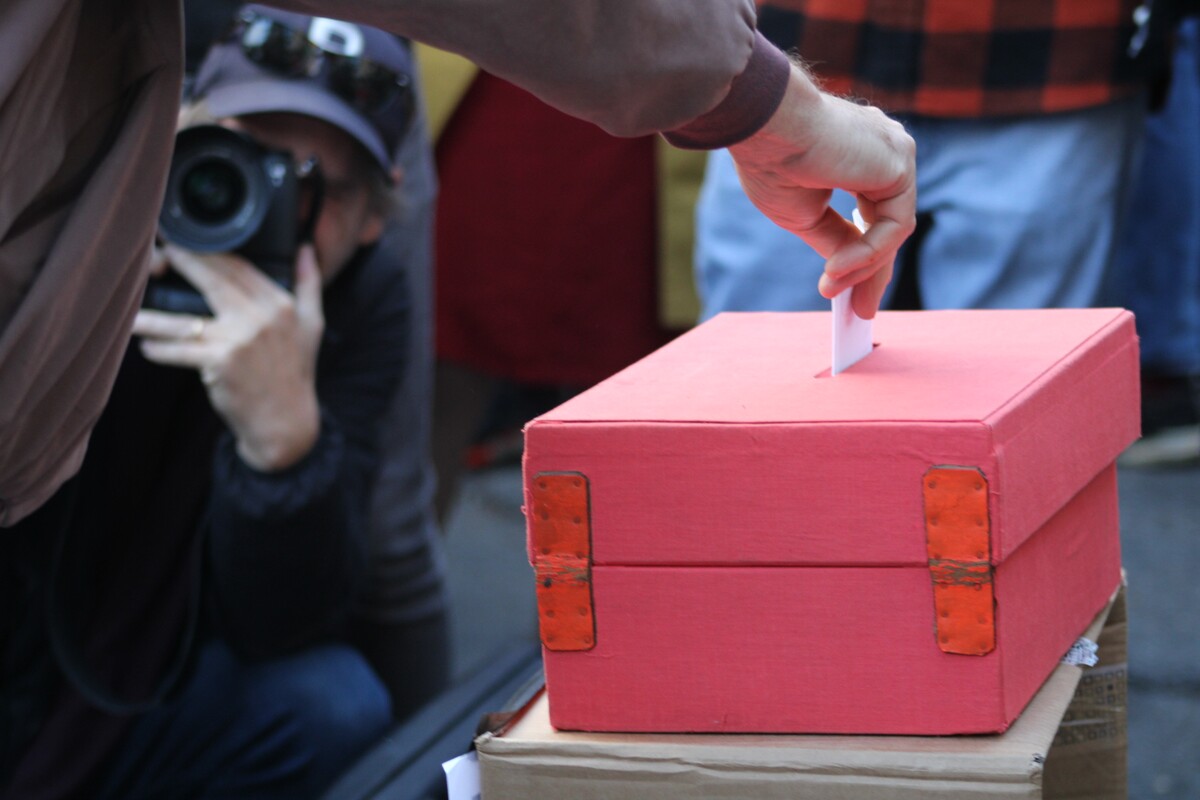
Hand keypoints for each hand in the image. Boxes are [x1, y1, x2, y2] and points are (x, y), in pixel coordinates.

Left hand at [133, 244, 324, 470]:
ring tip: (130, 310)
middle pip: (210, 280)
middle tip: (153, 256)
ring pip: (184, 320)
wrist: (286, 422)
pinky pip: (180, 350)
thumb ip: (309, 284)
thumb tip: (304, 249)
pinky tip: (146, 346)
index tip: (184, 244)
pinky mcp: (221, 363)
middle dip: (178, 263)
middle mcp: (261, 317)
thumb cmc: (295, 372)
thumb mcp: (311, 325)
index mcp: (280, 304)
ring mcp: (240, 339)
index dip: (208, 252)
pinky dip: (160, 349)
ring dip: (152, 315)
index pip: (238, 267)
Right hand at [728, 63, 915, 318]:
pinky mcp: (900, 164)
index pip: (872, 215)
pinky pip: (894, 228)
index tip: (848, 294)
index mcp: (858, 156)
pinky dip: (867, 255)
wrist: (765, 125)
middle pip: (888, 225)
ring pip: (891, 230)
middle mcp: (883, 151)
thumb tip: (846, 276)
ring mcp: (895, 154)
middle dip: (872, 272)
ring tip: (830, 287)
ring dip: (862, 268)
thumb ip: (833, 241)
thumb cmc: (771, 161)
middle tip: (859, 312)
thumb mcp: (802, 215)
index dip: (862, 257)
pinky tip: (836, 268)